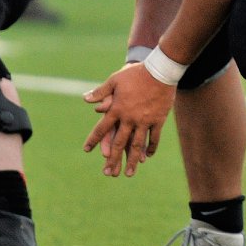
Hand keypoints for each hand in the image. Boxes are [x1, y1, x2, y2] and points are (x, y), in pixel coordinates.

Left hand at [82, 62, 174, 176]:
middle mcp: (129, 118)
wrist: (159, 71)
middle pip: (119, 143)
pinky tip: (147, 157)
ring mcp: (144, 121)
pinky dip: (150, 148)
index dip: (94, 140)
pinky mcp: (158, 120)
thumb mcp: (115, 80)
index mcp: (117, 109)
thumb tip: (85, 99)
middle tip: (108, 173)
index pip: (102, 128)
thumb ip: (100, 92)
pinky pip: (153, 138)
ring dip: (132, 161)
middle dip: (113, 159)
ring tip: (128, 174)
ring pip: (137, 145)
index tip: (86, 150)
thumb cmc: (135, 74)